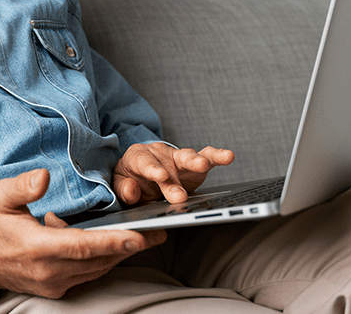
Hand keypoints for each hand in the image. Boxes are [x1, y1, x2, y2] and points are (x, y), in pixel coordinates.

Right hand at [0, 169, 165, 298]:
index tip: (138, 236)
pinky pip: (88, 275)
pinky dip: (105, 260)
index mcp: (36, 247)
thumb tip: (44, 176)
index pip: (81, 246)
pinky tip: (119, 244)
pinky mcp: (55, 287)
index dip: (112, 242)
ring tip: (148, 236)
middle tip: (160, 232)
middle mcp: (48, 270)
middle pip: (97, 261)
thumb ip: (23, 187)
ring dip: (122, 254)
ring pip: (96, 270)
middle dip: (130, 247)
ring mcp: (52, 283)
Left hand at [113, 143, 233, 204]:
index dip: (152, 168)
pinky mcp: (193, 164)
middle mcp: (159, 153)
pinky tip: (228, 156)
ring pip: (187, 157)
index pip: (144, 162)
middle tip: (179, 197)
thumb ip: (124, 189)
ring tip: (203, 165)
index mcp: (138, 157)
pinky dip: (217, 157)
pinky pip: (206, 158)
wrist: (142, 175)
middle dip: (174, 181)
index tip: (161, 176)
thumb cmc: (132, 180)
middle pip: (167, 164)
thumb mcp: (122, 185)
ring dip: (195, 162)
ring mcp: (177, 158)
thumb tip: (131, 191)